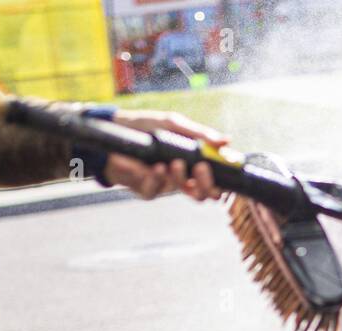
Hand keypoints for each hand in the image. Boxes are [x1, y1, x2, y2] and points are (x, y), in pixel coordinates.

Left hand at [104, 110, 226, 201]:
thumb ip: (199, 135)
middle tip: (201, 168)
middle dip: (206, 185)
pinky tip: (154, 167)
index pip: (215, 179)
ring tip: (171, 162)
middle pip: (203, 194)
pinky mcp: (147, 189)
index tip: (224, 171)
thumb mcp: (174, 125)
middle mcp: (182, 177)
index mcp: (193, 162)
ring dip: (179, 177)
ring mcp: (165, 184)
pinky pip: (156, 190)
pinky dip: (155, 178)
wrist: (114, 131)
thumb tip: (227, 140)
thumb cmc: (146, 126)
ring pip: (181, 191)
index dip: (223, 181)